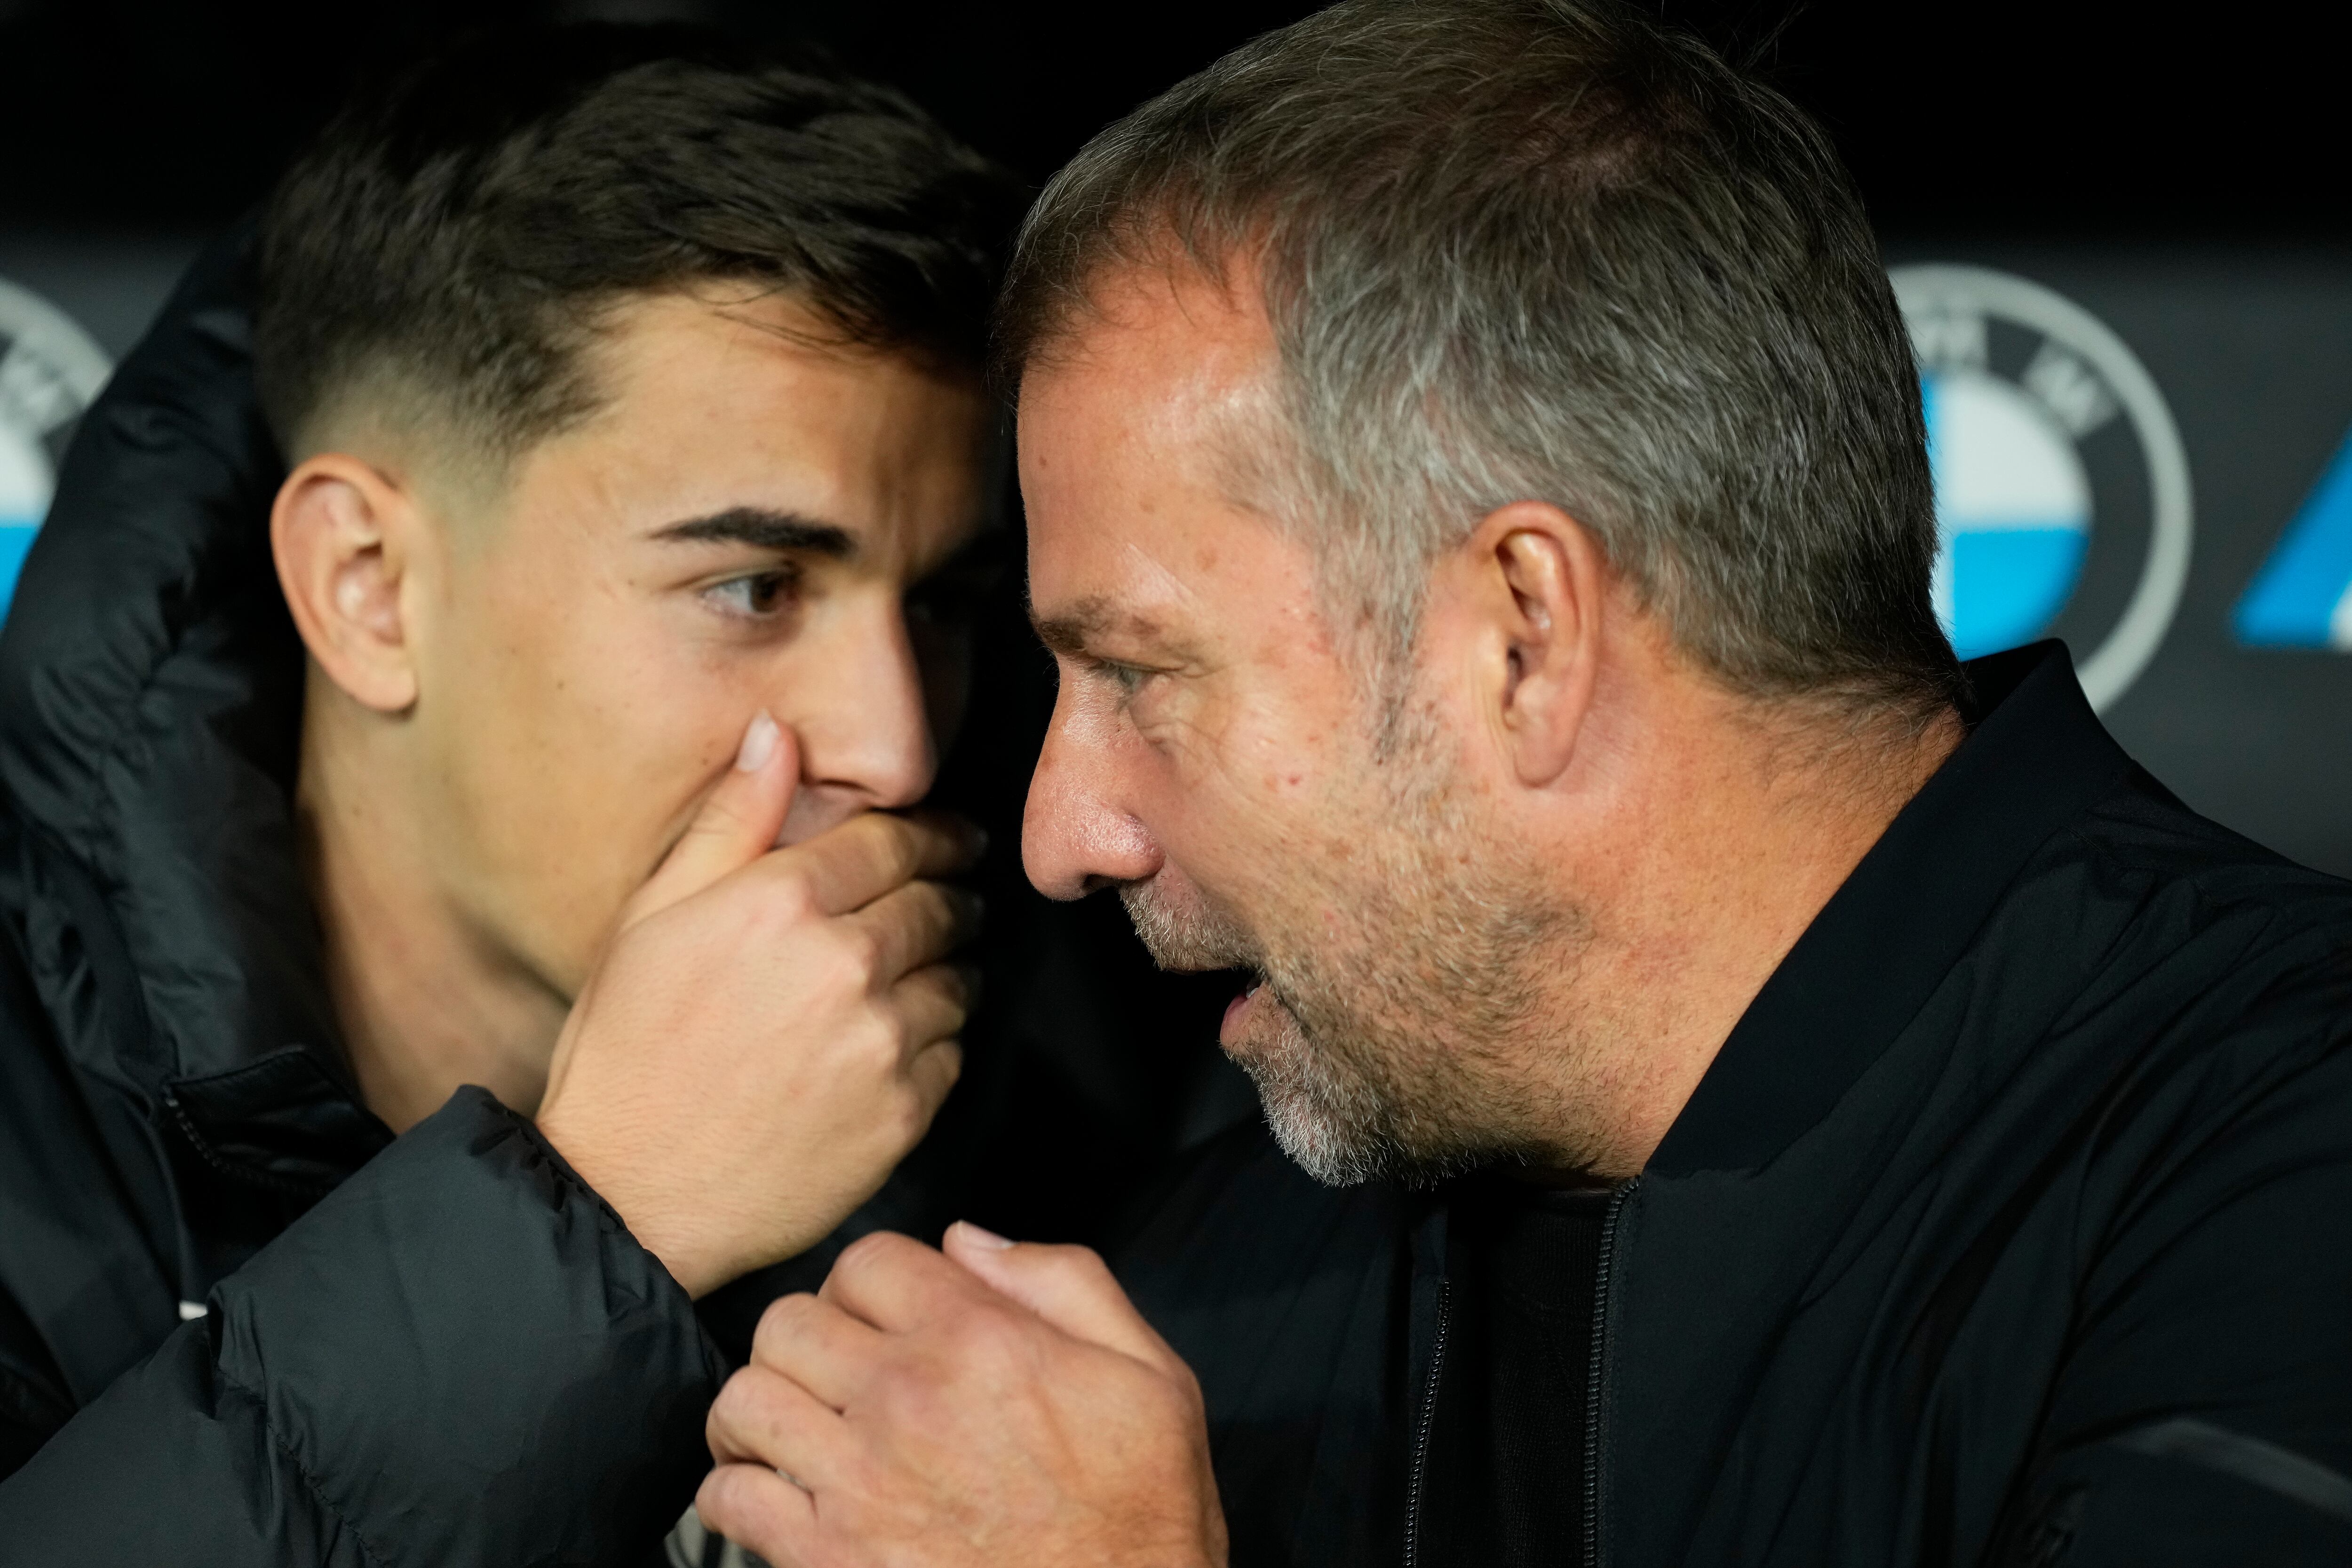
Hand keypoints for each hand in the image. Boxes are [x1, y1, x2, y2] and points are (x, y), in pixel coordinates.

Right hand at [536, 711, 980, 1297]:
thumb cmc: (628, 1051)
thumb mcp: (652, 917)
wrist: (629, 1196)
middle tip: (948, 899)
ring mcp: (882, 1041)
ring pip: (959, 978)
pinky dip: (937, 1042)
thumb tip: (777, 733)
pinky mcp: (904, 1111)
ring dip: (949, 969)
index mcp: (783, 900)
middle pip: (939, 904)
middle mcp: (846, 962)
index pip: (897, 841)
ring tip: (925, 976)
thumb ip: (731, 820)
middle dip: (948, 895)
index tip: (951, 839)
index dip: (933, 836)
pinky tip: (899, 1047)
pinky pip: (953, 1053)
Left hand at [698, 1224, 1227, 1567]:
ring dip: (761, 1407)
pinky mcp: (825, 1556)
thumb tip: (968, 1241)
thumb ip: (1065, 1282)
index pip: (867, 1259)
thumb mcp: (1151, 1374)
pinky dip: (735, 1491)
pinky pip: (728, 1496)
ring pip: (745, 1398)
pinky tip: (775, 1494)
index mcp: (980, 1338)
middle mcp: (906, 1396)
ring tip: (790, 1426)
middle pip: (790, 1319)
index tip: (885, 1316)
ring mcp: (858, 1480)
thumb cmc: (1142, 1514)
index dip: (871, 1280)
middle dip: (810, 1337)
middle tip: (837, 1371)